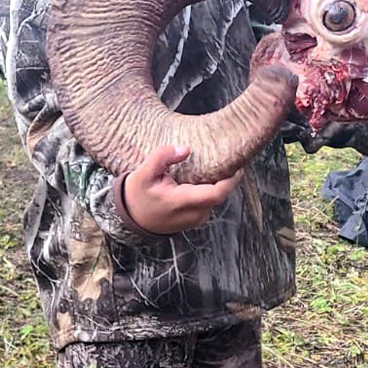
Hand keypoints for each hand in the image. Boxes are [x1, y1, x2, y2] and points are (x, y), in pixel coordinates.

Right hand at [123, 145, 242, 234]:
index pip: (216, 194)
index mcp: (182, 203)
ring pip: (216, 198)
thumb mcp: (142, 174)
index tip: (236, 162)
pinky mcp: (197, 218)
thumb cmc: (137, 196)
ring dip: (218, 182)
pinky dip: (210, 188)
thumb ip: (161, 157)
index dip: (230, 179)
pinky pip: (210, 201)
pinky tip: (204, 175)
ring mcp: (197, 218)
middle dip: (226, 176)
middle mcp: (194, 214)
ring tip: (216, 163)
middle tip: (227, 156)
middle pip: (220, 194)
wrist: (131, 219)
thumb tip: (186, 149)